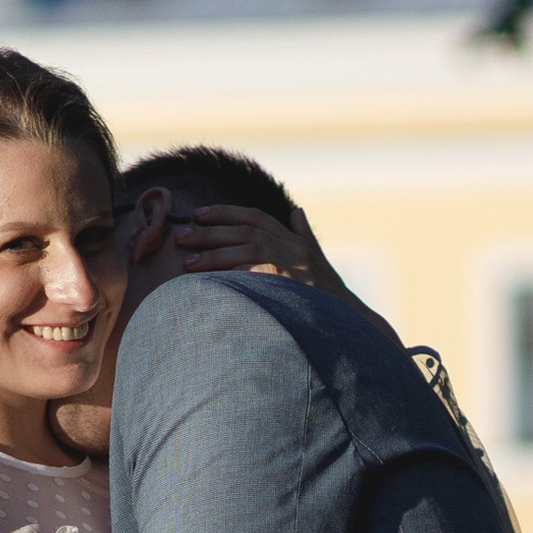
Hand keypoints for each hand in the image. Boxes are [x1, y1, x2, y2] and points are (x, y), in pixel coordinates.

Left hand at [172, 198, 348, 296]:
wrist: (351, 322)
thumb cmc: (331, 296)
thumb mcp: (318, 260)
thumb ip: (304, 235)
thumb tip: (296, 211)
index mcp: (294, 241)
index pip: (257, 216)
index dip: (226, 212)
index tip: (200, 214)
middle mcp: (292, 248)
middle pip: (244, 230)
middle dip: (209, 232)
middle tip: (181, 237)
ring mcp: (292, 265)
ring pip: (245, 248)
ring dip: (213, 254)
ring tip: (187, 262)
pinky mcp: (289, 284)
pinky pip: (253, 274)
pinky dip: (230, 275)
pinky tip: (208, 281)